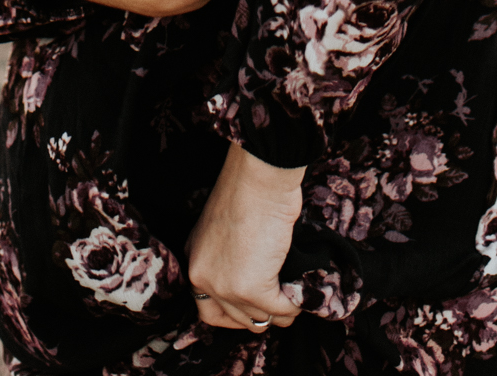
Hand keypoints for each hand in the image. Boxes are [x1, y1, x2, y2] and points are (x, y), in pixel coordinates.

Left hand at [187, 141, 303, 330]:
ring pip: (258, 318)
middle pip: (233, 319)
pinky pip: (280, 309)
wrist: (258, 177)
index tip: (253, 310)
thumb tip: (255, 275)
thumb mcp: (224, 227)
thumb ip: (229, 255)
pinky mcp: (252, 289)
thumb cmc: (247, 188)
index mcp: (195, 261)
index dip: (234, 314)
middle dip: (257, 316)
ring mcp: (226, 287)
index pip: (208, 309)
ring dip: (279, 311)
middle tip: (277, 305)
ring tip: (293, 297)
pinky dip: (294, 305)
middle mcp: (203, 278)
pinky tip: (301, 292)